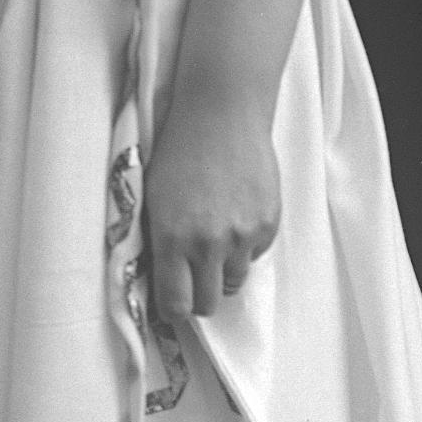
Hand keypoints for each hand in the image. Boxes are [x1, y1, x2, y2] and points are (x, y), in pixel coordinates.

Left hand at [142, 81, 280, 319]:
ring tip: (215, 240)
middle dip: (199, 297)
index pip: (176, 305)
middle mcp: (208, 244)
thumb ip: (159, 242)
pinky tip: (235, 217)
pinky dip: (245, 247)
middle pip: (208, 304)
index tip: (172, 301)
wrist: (222, 113)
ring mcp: (242, 236)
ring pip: (235, 282)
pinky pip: (255, 255)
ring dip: (223, 270)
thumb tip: (162, 280)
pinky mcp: (268, 224)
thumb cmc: (179, 150)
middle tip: (193, 278)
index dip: (173, 309)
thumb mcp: (153, 198)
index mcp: (171, 238)